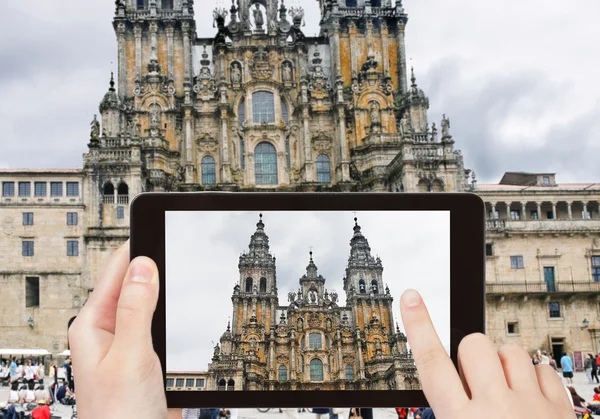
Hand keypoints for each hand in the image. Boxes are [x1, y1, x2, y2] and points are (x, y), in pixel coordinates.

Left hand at [69, 241, 180, 418]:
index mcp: (93, 324)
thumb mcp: (129, 357)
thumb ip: (135, 309)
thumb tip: (143, 264)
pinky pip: (165, 322)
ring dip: (171, 291)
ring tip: (192, 271)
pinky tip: (193, 308)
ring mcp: (131, 341)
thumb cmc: (120, 415)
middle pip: (137, 282)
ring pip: (155, 302)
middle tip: (186, 246)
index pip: (116, 269)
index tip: (163, 225)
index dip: (139, 245)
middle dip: (160, 266)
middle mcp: (110, 329)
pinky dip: (179, 312)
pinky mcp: (150, 353)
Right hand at [400, 289, 572, 418]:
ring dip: (502, 364)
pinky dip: (533, 376)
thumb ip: (445, 416)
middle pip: (472, 346)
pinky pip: (542, 368)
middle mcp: (495, 409)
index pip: (432, 362)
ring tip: (503, 391)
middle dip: (469, 356)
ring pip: (509, 350)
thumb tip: (442, 398)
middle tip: (474, 382)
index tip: (411, 298)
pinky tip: (528, 397)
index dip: (418, 326)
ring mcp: (531, 406)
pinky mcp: (561, 409)